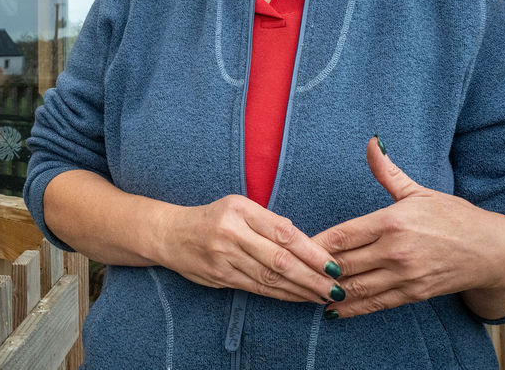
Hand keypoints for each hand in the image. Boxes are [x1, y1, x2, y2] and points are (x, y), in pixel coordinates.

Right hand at [158, 194, 343, 303]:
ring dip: (300, 290)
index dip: (311, 251)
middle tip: (335, 287)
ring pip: (269, 278)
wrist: (169, 234)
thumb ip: (268, 222)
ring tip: (323, 296)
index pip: (283, 232)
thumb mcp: (238, 207)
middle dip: (311, 276)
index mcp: (240, 209)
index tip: (332, 264)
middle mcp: (231, 232)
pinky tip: (297, 298)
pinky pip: (256, 288)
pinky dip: (281, 295)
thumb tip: (306, 243)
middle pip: (279, 259)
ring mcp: (223, 256)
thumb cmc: (212, 218)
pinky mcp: (219, 276)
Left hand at [312, 137, 504, 318]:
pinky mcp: (413, 294)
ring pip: (356, 287)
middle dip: (317, 268)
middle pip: (344, 263)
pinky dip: (351, 308)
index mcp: (392, 221)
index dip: (316, 242)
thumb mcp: (418, 191)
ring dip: (328, 291)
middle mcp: (395, 251)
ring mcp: (404, 276)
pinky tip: (332, 310)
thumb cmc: (453, 217)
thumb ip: (388, 172)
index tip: (295, 244)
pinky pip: (375, 303)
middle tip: (292, 268)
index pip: (343, 234)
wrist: (493, 251)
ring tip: (305, 290)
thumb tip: (372, 142)